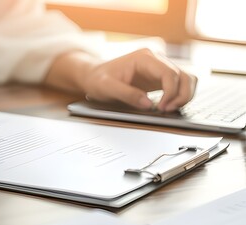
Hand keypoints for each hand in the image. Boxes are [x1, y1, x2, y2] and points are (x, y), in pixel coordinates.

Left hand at [82, 49, 196, 110]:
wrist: (94, 75)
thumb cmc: (99, 79)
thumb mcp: (107, 87)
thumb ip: (127, 94)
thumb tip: (148, 104)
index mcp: (144, 58)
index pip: (169, 73)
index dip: (171, 92)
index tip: (161, 107)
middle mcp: (155, 60)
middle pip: (183, 76)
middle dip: (180, 96)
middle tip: (167, 111)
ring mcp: (159, 68)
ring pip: (186, 79)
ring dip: (184, 96)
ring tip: (169, 109)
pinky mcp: (159, 78)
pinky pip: (179, 84)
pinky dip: (180, 96)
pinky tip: (168, 106)